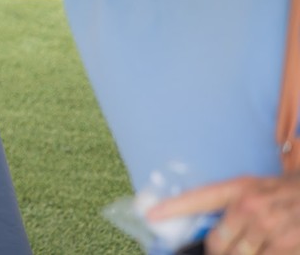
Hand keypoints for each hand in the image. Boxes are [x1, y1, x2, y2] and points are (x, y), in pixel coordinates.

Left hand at [149, 174, 299, 253]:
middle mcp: (249, 206)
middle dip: (218, 252)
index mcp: (238, 188)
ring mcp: (267, 227)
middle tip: (222, 249)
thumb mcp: (256, 188)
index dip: (174, 207)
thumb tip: (209, 228)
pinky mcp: (283, 245)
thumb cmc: (285, 192)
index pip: (199, 198)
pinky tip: (267, 248)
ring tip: (251, 246)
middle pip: (217, 243)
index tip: (151, 215)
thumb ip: (231, 205)